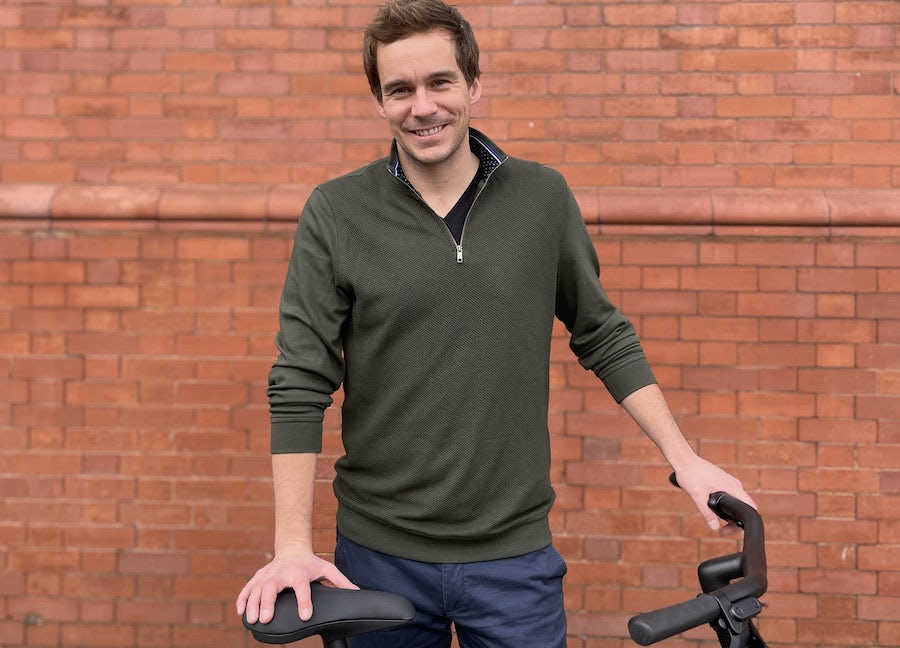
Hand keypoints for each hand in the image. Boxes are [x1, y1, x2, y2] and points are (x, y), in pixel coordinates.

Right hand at [236, 548, 356, 623]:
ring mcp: (268, 574)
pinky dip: (242, 600)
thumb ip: (340, 581)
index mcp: (300, 573)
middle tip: (266, 619)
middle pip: (272, 587)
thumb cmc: (311, 563)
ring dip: (252, 604)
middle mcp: (282, 573)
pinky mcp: (258, 577)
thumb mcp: (327, 568)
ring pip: (257, 589)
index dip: (304, 601)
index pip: (302, 587)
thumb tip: (357, 591)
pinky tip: (241, 613)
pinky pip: (247, 589)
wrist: (293, 548)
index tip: (306, 616)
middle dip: (268, 603)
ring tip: (252, 620)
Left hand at [671, 457, 757, 532]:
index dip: (745, 522)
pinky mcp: (723, 483)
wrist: (684, 460)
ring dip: (730, 515)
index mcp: (733, 487)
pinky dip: (726, 507)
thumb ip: (706, 513)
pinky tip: (716, 513)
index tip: (731, 529)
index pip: (750, 507)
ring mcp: (729, 483)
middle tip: (722, 532)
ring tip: (719, 525)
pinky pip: (730, 498)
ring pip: (736, 503)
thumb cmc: (691, 474)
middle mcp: (735, 485)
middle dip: (735, 522)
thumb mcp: (697, 496)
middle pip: (744, 507)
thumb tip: (715, 527)